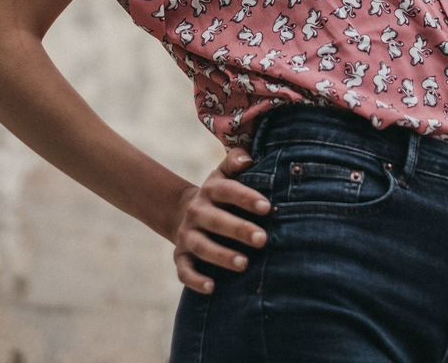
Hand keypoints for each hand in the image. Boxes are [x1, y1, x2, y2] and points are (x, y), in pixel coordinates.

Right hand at [171, 147, 270, 294]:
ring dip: (222, 256)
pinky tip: (212, 287)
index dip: (245, 197)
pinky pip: (184, 270)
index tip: (267, 207)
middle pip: (216, 221)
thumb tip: (248, 159)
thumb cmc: (219, 195)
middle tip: (263, 239)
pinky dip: (195, 280)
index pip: (227, 190)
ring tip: (243, 264)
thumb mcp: (224, 175)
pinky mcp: (180, 256)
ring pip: (202, 246)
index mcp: (210, 190)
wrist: (186, 213)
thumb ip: (235, 161)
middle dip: (239, 230)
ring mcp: (187, 235)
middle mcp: (196, 211)